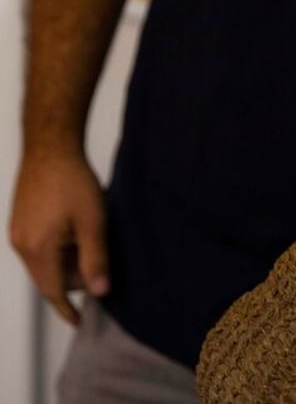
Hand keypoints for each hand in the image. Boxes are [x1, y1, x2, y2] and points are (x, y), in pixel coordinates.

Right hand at [9, 150, 109, 324]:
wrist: (50, 148)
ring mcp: (18, 234)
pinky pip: (39, 248)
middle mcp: (22, 246)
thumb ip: (96, 259)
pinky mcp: (20, 223)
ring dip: (67, 264)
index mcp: (38, 250)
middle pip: (48, 279)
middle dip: (73, 281)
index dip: (68, 309)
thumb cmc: (74, 182)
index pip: (54, 292)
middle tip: (101, 270)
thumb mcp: (94, 222)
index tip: (80, 322)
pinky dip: (58, 251)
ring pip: (44, 264)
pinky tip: (76, 235)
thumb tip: (100, 292)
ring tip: (92, 246)